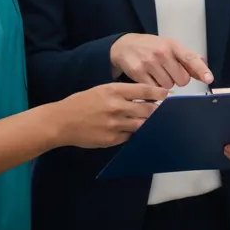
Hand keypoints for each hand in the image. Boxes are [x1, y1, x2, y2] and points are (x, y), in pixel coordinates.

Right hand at [53, 82, 167, 148]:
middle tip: (166, 111)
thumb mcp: (101, 90)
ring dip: (149, 123)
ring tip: (155, 123)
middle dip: (158, 110)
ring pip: (142, 124)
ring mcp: (115, 125)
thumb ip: (122, 93)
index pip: (144, 89)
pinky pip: (130, 136)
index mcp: (114, 90)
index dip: (159, 92)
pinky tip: (137, 132)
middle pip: (148, 109)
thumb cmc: (82, 103)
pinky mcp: (112, 139)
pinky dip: (135, 134)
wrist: (61, 121)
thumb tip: (145, 97)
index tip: (167, 94)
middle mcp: (116, 107)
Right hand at [110, 33, 213, 88]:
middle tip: (169, 73)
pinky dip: (154, 88)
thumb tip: (203, 71)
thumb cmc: (150, 47)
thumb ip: (186, 59)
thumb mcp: (168, 46)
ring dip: (164, 84)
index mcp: (172, 45)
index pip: (190, 58)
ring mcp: (149, 63)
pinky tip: (149, 78)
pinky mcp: (138, 72)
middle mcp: (162, 53)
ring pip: (168, 87)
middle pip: (181, 80)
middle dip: (178, 80)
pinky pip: (154, 90)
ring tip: (156, 74)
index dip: (201, 69)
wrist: (124, 45)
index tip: (208, 79)